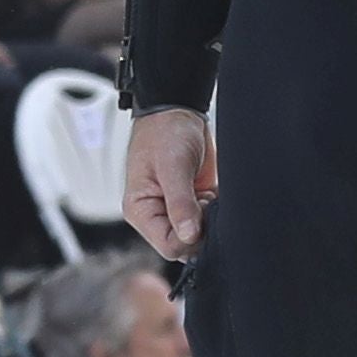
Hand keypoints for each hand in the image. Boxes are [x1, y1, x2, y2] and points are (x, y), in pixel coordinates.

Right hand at [124, 106, 212, 258]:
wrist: (178, 110)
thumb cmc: (164, 132)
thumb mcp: (172, 166)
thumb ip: (180, 203)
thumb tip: (189, 235)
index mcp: (140, 210)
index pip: (168, 246)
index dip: (190, 239)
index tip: (203, 217)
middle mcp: (157, 215)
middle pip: (184, 245)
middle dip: (202, 229)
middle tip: (206, 202)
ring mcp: (176, 211)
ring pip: (199, 235)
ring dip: (210, 220)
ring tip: (207, 193)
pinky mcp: (193, 203)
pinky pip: (208, 221)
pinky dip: (216, 211)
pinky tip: (212, 192)